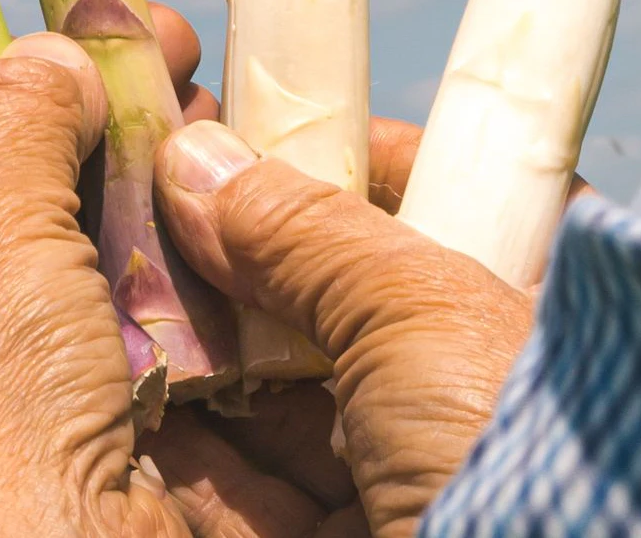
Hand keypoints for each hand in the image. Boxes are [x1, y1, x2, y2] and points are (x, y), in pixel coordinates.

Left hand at [0, 31, 184, 537]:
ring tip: (215, 126)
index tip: (29, 19)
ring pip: (77, 252)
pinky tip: (244, 218)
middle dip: (80, 120)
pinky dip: (195, 277)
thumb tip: (51, 63)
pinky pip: (143, 328)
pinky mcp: (91, 440)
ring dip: (151, 190)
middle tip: (164, 56)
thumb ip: (6, 114)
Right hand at [153, 121, 533, 537]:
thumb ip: (304, 229)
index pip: (435, 205)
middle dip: (237, 274)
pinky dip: (189, 460)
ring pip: (283, 408)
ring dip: (197, 363)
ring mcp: (413, 481)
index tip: (245, 138)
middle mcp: (474, 394)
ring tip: (109, 302)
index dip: (341, 166)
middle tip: (145, 219)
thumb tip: (200, 160)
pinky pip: (254, 501)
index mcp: (531, 311)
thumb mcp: (415, 303)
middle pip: (335, 315)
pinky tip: (123, 405)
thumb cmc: (510, 432)